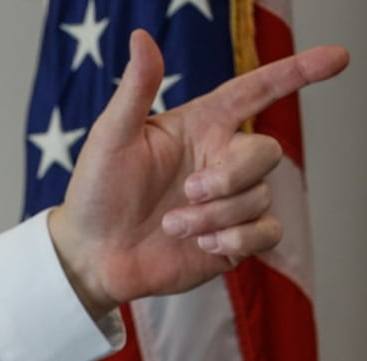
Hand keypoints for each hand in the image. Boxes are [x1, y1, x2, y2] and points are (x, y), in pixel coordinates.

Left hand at [47, 29, 347, 318]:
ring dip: (214, 216)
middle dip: (230, 177)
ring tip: (171, 225)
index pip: (258, 91)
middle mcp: (221, 160)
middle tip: (187, 193)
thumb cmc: (96, 192)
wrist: (90, 255)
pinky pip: (266, 233)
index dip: (297, 72)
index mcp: (201, 127)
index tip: (337, 57)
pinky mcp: (233, 239)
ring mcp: (230, 200)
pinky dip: (238, 239)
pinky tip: (202, 245)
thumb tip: (139, 37)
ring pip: (259, 197)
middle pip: (265, 153)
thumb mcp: (111, 137)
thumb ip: (136, 89)